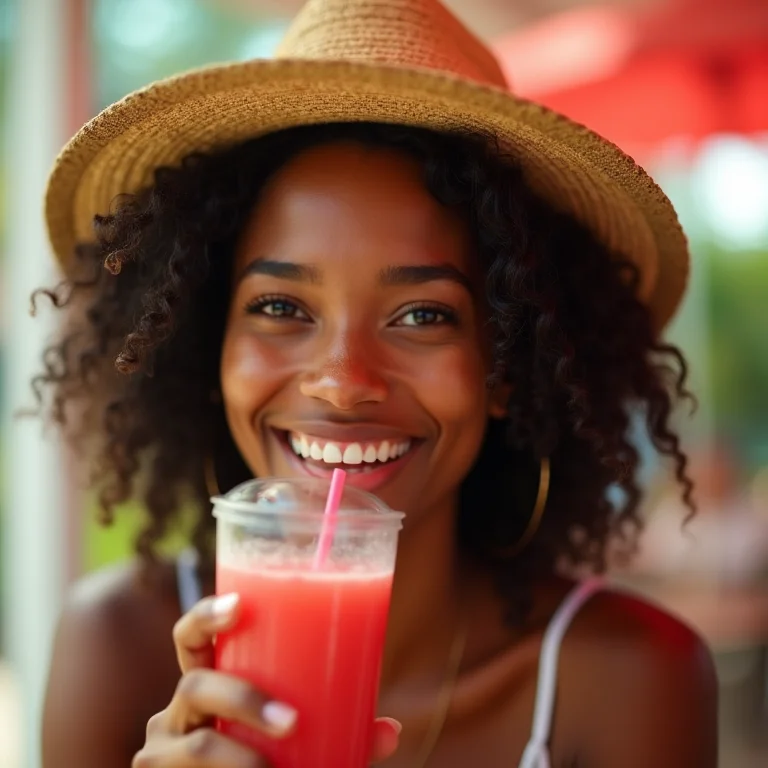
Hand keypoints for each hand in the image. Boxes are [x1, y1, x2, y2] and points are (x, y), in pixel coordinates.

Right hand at [132, 593, 399, 766]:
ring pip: (198, 747)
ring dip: (242, 760)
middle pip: (194, 685)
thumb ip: (339, 729)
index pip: (192, 636)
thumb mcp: (296, 738)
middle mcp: (179, 710)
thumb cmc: (266, 758)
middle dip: (244, 699)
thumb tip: (391, 731)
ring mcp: (163, 751)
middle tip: (291, 721)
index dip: (208, 615)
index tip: (240, 606)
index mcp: (209, 679)